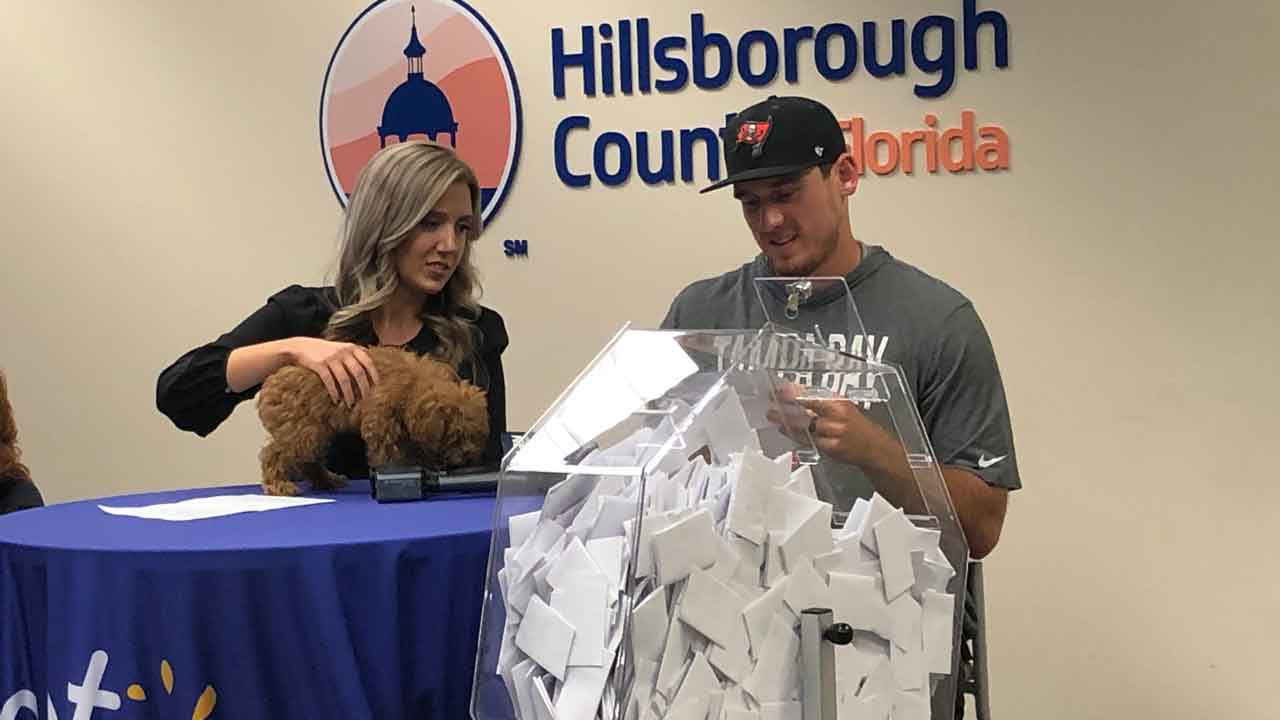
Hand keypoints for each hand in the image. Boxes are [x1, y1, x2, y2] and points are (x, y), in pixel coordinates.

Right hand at [286, 337, 379, 406]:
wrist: (302, 347)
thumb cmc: (326, 351)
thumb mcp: (342, 347)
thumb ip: (356, 353)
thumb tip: (374, 365)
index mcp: (351, 348)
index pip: (368, 362)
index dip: (374, 376)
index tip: (377, 388)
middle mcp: (343, 351)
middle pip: (358, 372)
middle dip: (363, 388)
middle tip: (365, 400)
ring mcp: (331, 357)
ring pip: (344, 379)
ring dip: (349, 394)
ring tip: (350, 404)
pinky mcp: (319, 364)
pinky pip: (329, 381)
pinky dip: (334, 392)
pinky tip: (336, 400)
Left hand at [767, 382, 888, 469]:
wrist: (873, 447)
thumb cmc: (856, 425)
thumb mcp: (842, 406)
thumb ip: (821, 401)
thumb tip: (798, 393)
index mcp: (839, 403)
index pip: (812, 395)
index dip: (794, 393)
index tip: (780, 390)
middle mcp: (837, 417)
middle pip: (806, 412)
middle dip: (786, 409)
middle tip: (771, 406)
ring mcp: (834, 433)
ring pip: (805, 428)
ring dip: (787, 423)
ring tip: (774, 418)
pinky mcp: (832, 448)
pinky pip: (809, 441)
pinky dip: (796, 436)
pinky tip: (787, 431)